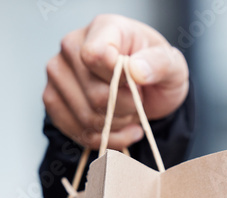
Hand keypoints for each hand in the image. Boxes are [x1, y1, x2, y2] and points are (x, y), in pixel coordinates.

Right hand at [43, 14, 189, 150]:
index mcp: (102, 28)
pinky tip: (122, 130)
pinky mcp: (54, 101)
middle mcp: (71, 47)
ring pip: (87, 118)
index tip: (136, 83)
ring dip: (118, 125)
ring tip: (130, 113)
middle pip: (95, 95)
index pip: (94, 56)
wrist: (147, 88)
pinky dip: (107, 139)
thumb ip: (159, 64)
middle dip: (126, 108)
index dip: (118, 79)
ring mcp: (58, 75)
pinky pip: (79, 133)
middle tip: (138, 101)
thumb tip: (136, 70)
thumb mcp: (172, 65)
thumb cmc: (156, 70)